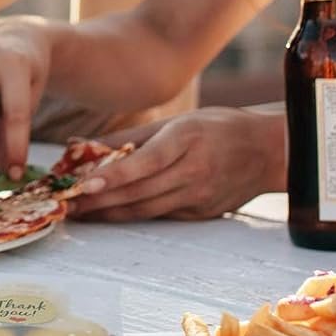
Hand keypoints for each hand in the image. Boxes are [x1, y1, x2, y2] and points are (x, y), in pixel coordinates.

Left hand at [68, 109, 283, 220]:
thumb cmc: (218, 127)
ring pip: (147, 209)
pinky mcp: (202, 214)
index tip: (84, 184)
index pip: (145, 161)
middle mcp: (193, 171)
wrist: (268, 151)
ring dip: (111, 213)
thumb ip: (130, 135)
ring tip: (81, 213)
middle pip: (141, 191)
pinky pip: (162, 215)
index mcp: (186, 139)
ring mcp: (199, 197)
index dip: (114, 175)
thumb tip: (83, 145)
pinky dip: (134, 215)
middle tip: (67, 205)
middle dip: (100, 201)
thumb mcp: (177, 120)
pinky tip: (111, 215)